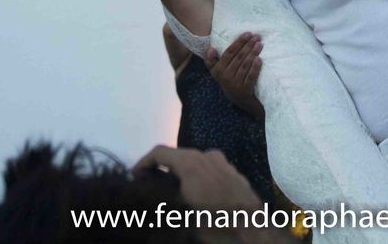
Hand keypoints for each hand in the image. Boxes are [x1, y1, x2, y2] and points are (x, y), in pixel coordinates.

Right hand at [133, 146, 260, 214]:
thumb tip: (148, 196)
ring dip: (181, 178)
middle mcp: (209, 157)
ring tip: (173, 198)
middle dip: (162, 172)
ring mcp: (226, 165)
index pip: (160, 152)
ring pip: (196, 165)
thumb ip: (163, 200)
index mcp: (192, 163)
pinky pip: (211, 174)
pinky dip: (199, 182)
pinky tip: (197, 202)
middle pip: (178, 158)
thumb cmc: (214, 224)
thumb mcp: (180, 216)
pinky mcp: (236, 177)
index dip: (143, 163)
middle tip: (150, 189)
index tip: (133, 177)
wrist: (254, 234)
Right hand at [205, 33, 262, 112]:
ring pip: (245, 65)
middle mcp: (225, 77)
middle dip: (248, 45)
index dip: (239, 42)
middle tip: (257, 36)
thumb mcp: (217, 72)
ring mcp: (235, 84)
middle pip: (238, 57)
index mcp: (218, 70)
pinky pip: (250, 77)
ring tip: (260, 44)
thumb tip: (211, 48)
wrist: (239, 100)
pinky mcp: (244, 90)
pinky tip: (260, 59)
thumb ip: (211, 61)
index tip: (248, 33)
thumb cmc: (228, 79)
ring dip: (253, 53)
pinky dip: (255, 68)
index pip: (229, 52)